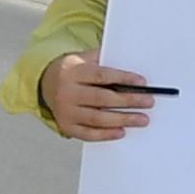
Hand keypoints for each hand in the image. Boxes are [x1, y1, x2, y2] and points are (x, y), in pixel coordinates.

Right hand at [40, 53, 161, 141]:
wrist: (46, 83)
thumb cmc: (73, 71)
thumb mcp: (83, 58)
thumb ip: (104, 60)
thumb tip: (129, 69)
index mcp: (72, 72)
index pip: (101, 76)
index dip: (123, 79)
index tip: (142, 82)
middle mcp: (67, 92)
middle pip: (102, 99)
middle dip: (128, 101)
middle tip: (148, 102)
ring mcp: (65, 111)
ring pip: (97, 118)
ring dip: (122, 120)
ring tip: (142, 119)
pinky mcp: (66, 126)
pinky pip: (88, 134)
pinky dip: (106, 134)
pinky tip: (121, 131)